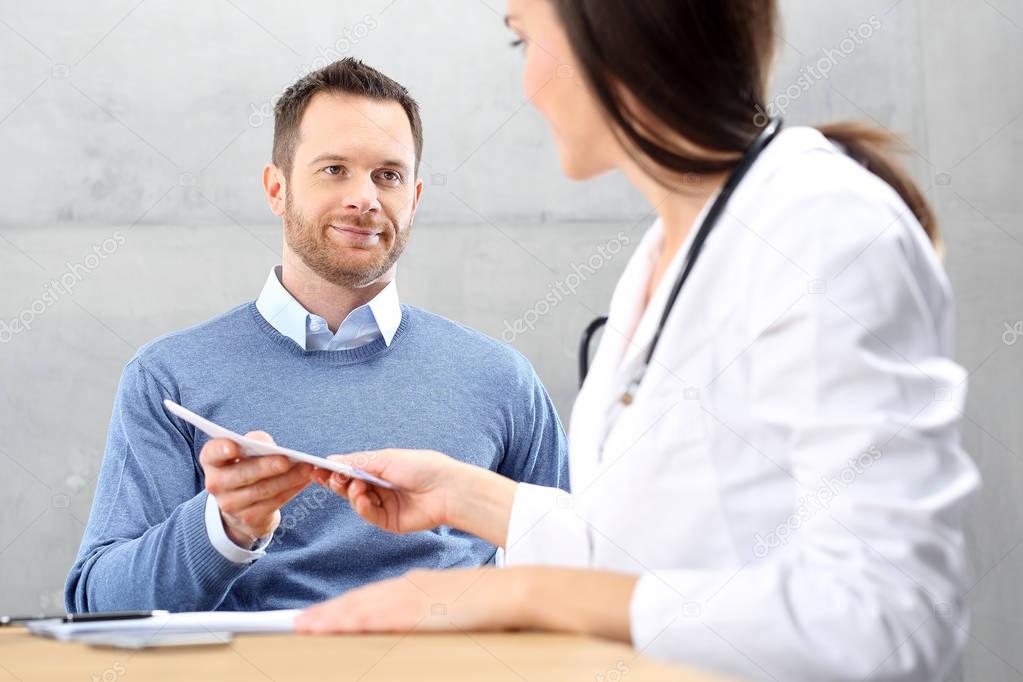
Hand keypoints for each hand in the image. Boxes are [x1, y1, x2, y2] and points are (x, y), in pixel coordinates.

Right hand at [200, 431, 313, 546]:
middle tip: (287, 460)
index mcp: (212, 462)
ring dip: (288, 478)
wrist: (241, 506)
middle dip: (267, 466)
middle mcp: (216, 484)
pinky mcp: (250, 518)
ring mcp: (231, 504)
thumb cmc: (246, 467)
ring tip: (307, 468)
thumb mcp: (244, 453)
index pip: (211, 453)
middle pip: (243, 474)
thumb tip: (270, 446)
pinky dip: (292, 489)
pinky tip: (305, 480)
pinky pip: (275, 502)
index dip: (221, 449)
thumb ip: (254, 443)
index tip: (234, 446)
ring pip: (263, 489)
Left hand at [295, 567, 525, 633]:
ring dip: (330, 618)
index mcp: (415, 588)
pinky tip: (335, 627)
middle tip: (300, 624)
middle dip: (327, 614)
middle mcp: (407, 589)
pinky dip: (352, 621)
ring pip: (361, 608)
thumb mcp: (449, 606)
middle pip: (359, 602)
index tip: (322, 618)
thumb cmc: (485, 602)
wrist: (508, 592)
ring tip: (305, 627)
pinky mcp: (416, 611)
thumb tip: (411, 621)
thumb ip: (427, 611)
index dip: (344, 608)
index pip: (371, 599)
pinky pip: (376, 617)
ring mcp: (411, 599)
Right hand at [311, 449, 517, 545]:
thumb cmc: (423, 467)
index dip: (335, 469)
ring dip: (351, 493)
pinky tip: (364, 497)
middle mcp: (382, 487)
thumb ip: (359, 461)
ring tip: (355, 484)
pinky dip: (362, 506)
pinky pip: (369, 515)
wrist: (449, 489)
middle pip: (350, 487)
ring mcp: (386, 505)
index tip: (316, 468)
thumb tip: (333, 459)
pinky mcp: (390, 522)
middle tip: (325, 477)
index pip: (352, 470)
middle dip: (337, 482)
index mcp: (383, 469)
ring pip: (357, 502)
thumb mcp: (388, 459)